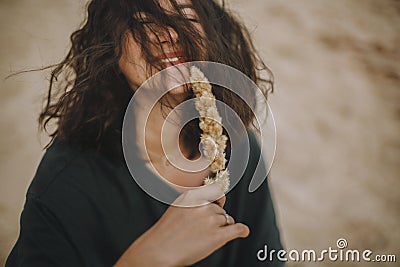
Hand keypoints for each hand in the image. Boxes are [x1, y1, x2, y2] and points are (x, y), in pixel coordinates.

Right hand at [115, 183, 249, 266]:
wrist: (159, 250)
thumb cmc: (165, 233)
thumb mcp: (177, 208)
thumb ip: (192, 202)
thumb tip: (208, 202)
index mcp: (192, 196)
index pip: (215, 190)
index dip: (218, 199)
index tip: (220, 201)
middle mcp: (203, 206)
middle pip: (220, 208)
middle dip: (217, 217)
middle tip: (205, 227)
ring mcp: (211, 220)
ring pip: (226, 219)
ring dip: (223, 226)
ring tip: (209, 235)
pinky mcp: (217, 236)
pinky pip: (236, 229)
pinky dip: (241, 230)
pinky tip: (242, 231)